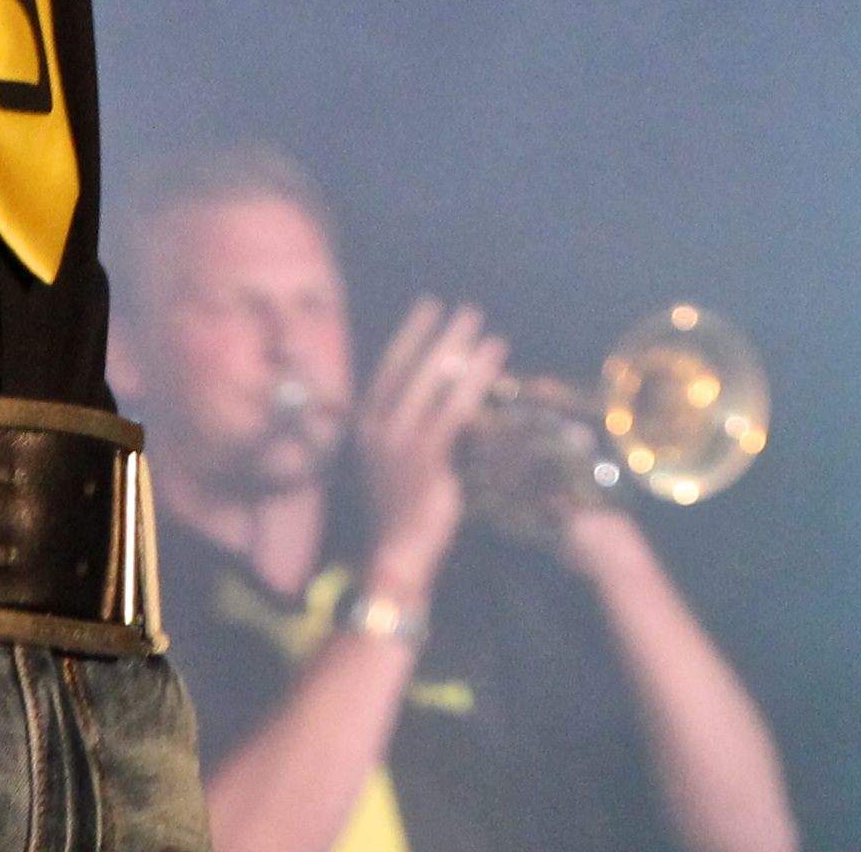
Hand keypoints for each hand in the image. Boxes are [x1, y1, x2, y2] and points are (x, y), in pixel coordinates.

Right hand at [353, 295, 510, 606]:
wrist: (398, 553)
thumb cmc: (404, 509)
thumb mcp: (399, 459)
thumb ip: (415, 425)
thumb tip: (447, 389)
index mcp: (366, 424)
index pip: (388, 366)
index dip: (410, 333)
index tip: (428, 306)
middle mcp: (377, 427)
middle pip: (412, 367)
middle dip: (441, 335)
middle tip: (466, 311)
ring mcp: (399, 441)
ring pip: (435, 383)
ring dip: (462, 352)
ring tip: (486, 332)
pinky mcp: (425, 456)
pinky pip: (454, 408)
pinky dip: (476, 380)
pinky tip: (493, 363)